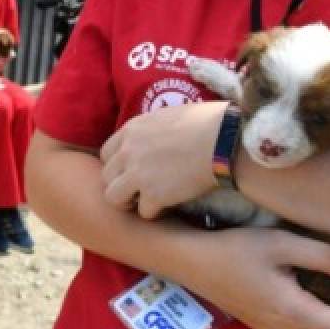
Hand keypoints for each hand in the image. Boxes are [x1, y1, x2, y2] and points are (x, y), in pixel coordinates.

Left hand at [100, 101, 226, 217]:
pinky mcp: (154, 194)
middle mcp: (128, 151)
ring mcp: (138, 174)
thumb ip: (150, 130)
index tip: (132, 171)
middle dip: (120, 185)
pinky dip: (155, 212)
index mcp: (131, 130)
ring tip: (146, 201)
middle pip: (106, 176)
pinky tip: (168, 206)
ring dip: (128, 202)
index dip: (118, 165)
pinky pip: (143, 212)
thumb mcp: (167, 116)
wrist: (223, 139)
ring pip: (113, 198)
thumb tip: (152, 137)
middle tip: (139, 190)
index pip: (106, 154)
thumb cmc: (206, 123)